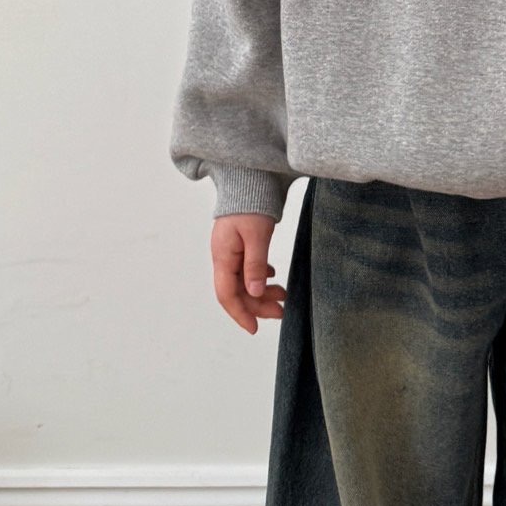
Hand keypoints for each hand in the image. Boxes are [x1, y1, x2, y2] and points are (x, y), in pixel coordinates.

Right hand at [211, 212, 286, 333]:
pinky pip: (247, 268)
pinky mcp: (239, 244)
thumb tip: (255, 292)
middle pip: (237, 291)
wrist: (248, 177)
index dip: (240, 314)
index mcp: (223, 256)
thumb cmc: (251, 202)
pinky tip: (272, 277)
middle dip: (257, 305)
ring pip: (243, 281)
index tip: (255, 328)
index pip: (226, 295)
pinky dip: (260, 276)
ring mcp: (230, 250)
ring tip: (282, 296)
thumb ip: (254, 264)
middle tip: (281, 312)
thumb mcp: (256, 234)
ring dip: (261, 292)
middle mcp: (223, 256)